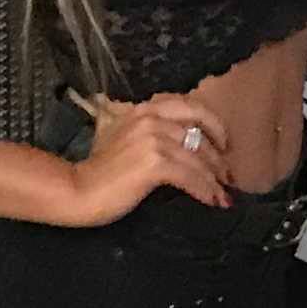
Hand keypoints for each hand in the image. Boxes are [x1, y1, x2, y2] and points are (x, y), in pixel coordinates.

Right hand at [56, 92, 236, 223]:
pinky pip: (191, 176)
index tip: (223, 143)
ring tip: (223, 194)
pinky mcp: (154, 163)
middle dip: (218, 154)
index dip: (213, 124)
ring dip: (215, 178)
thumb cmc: (101, 169)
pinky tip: (213, 201)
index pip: (191, 106)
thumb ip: (151, 130)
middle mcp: (151, 117)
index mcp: (145, 108)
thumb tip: (185, 143)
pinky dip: (206, 190)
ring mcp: (153, 139)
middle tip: (227, 174)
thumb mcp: (125, 136)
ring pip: (198, 156)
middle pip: (200, 131)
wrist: (79, 189)